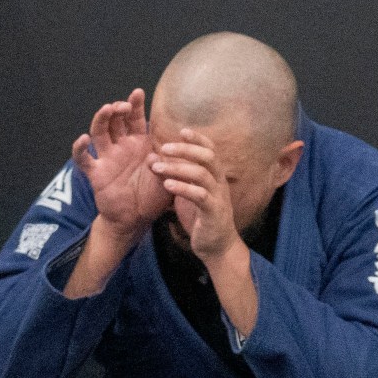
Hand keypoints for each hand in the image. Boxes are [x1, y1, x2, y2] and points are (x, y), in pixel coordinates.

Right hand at [70, 89, 161, 237]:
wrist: (136, 219)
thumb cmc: (153, 195)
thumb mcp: (167, 175)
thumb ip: (167, 162)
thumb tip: (159, 155)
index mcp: (139, 143)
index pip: (136, 118)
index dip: (136, 105)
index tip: (138, 92)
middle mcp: (121, 146)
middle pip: (115, 120)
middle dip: (118, 109)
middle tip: (124, 105)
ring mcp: (107, 158)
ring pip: (99, 132)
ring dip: (101, 119)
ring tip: (107, 109)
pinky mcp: (96, 173)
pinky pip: (84, 159)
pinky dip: (80, 148)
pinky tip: (83, 139)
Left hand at [151, 130, 243, 265]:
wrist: (217, 247)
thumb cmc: (202, 218)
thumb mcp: (190, 193)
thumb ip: (178, 177)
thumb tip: (157, 158)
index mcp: (216, 176)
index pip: (211, 150)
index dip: (199, 139)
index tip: (182, 131)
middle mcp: (220, 183)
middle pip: (208, 157)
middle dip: (186, 149)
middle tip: (164, 147)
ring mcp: (218, 197)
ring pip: (201, 174)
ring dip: (178, 168)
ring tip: (158, 167)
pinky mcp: (214, 212)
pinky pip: (200, 196)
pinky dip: (183, 188)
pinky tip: (167, 185)